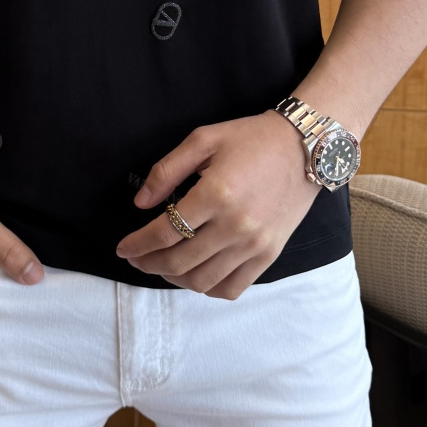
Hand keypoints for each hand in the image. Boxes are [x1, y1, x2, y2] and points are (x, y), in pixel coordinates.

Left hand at [114, 110, 319, 299]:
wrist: (304, 148)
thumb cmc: (251, 139)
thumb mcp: (203, 139)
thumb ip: (167, 171)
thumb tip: (142, 203)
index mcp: (216, 193)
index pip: (165, 231)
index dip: (138, 244)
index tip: (123, 248)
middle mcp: (235, 225)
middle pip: (179, 261)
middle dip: (149, 264)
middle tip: (136, 258)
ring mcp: (254, 244)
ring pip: (202, 280)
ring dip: (174, 279)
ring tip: (162, 266)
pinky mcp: (269, 255)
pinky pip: (232, 288)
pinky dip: (207, 288)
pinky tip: (195, 275)